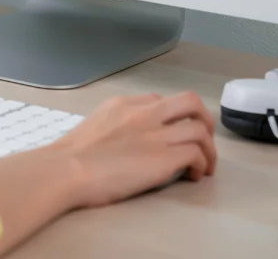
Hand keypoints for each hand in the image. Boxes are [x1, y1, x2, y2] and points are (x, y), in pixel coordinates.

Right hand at [0, 92, 215, 256]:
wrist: (67, 168)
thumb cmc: (72, 156)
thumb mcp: (95, 124)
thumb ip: (115, 124)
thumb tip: (126, 139)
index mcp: (124, 104)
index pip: (160, 101)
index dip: (174, 117)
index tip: (174, 134)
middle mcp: (144, 113)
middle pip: (190, 102)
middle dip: (204, 120)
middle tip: (204, 140)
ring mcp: (155, 134)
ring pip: (200, 129)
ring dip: (209, 149)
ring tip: (204, 166)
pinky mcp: (163, 157)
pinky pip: (197, 153)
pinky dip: (202, 164)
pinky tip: (193, 176)